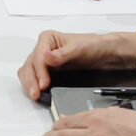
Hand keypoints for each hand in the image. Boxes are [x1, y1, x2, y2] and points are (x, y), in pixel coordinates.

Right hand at [15, 28, 135, 101]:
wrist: (107, 54)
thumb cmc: (95, 46)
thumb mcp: (80, 48)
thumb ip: (63, 53)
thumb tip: (46, 57)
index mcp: (48, 39)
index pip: (38, 56)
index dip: (39, 71)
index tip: (44, 83)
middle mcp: (44, 50)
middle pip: (29, 66)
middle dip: (31, 80)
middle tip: (36, 93)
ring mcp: (45, 63)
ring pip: (29, 73)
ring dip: (30, 85)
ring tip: (36, 96)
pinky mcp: (49, 73)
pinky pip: (35, 80)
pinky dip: (35, 87)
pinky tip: (40, 94)